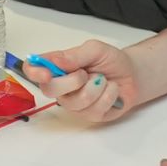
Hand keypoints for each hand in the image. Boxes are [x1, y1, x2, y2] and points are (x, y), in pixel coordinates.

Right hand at [18, 39, 137, 123]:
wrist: (132, 74)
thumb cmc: (110, 61)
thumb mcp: (95, 49)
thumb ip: (74, 55)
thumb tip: (54, 61)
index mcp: (57, 68)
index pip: (34, 70)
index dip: (34, 72)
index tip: (45, 74)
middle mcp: (62, 88)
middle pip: (50, 90)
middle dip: (73, 80)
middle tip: (87, 73)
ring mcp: (75, 103)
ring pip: (76, 101)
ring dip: (96, 87)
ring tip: (103, 80)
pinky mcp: (90, 115)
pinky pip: (94, 108)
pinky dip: (108, 95)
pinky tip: (111, 90)